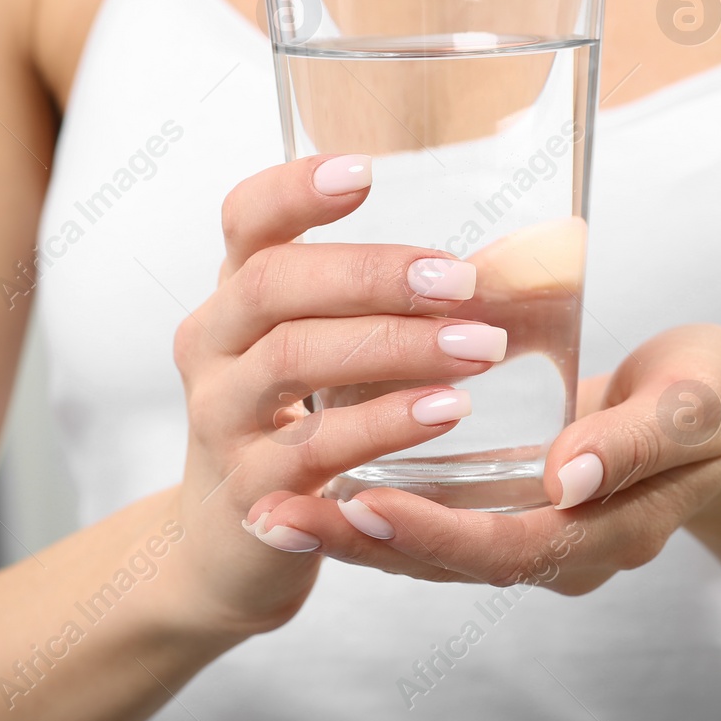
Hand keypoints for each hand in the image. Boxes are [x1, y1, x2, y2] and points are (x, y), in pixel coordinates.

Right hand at [165, 154, 508, 637]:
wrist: (231, 549)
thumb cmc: (297, 428)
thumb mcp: (320, 354)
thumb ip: (375, 306)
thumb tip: (508, 260)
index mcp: (234, 297)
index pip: (245, 219)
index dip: (295, 189)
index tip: (366, 171)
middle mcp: (212, 348)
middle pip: (273, 283)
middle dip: (373, 273)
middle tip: (462, 280)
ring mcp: (220, 420)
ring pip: (292, 360)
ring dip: (394, 346)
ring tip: (479, 346)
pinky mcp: (247, 493)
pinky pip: (311, 449)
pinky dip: (382, 424)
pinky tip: (445, 412)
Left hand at [243, 324, 720, 594]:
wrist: (713, 407)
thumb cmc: (709, 397)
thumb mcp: (698, 403)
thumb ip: (641, 438)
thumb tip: (570, 472)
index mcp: (608, 530)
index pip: (511, 549)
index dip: (436, 533)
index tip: (363, 502)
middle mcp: (557, 547)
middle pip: (450, 561)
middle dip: (362, 544)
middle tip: (278, 515)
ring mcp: (526, 529)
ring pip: (429, 547)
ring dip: (349, 531)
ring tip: (270, 508)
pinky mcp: (501, 503)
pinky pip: (430, 515)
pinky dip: (372, 504)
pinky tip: (313, 480)